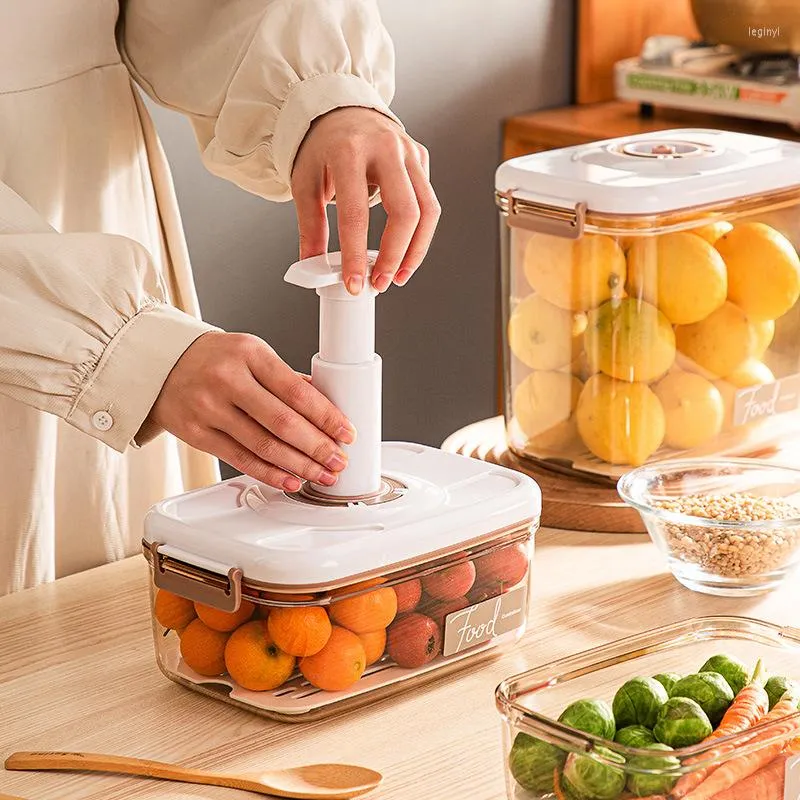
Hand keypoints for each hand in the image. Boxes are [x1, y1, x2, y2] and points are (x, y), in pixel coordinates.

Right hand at [149, 332, 354, 490]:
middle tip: (338, 461)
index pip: (297, 391)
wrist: (161, 363)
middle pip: (283, 422)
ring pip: (263, 446)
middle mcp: (228, 380)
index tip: (346, 433)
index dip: (327, 416)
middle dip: (317, 447)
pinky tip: (290, 480)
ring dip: (299, 466)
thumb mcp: (252, 354)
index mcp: (250, 354)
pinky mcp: (197, 434)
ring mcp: (209, 408)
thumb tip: (327, 407)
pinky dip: (270, 473)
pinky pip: (240, 459)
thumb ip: (286, 380)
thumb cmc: (214, 358)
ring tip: (321, 474)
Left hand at [291, 107, 440, 294]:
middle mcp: (385, 147)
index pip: (356, 214)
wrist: (337, 108)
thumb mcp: (305, 183)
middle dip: (395, 256)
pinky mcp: (420, 156)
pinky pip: (429, 201)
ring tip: (399, 275)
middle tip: (381, 282)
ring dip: (416, 250)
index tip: (354, 283)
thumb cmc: (320, 146)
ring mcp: (408, 150)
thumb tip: (314, 267)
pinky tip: (404, 248)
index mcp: (348, 152)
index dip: (356, 255)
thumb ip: (311, 227)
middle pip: (405, 212)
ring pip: (428, 210)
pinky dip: (419, 231)